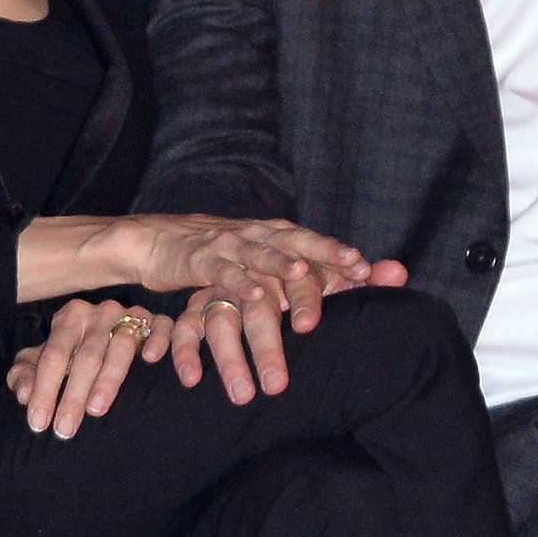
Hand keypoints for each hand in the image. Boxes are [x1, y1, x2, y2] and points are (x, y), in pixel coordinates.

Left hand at [6, 297, 171, 438]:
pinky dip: (157, 341)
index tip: (39, 423)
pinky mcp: (159, 322)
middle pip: (86, 355)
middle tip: (65, 429)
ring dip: (108, 379)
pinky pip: (162, 328)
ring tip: (96, 410)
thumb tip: (24, 394)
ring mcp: (132, 315)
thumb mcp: (45, 363)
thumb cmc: (75, 355)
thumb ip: (26, 374)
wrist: (113, 339)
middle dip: (73, 395)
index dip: (45, 389)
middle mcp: (102, 312)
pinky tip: (149, 360)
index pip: (54, 354)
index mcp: (71, 317)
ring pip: (121, 346)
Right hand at [19, 211, 379, 314]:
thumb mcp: (263, 268)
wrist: (159, 242)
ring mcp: (232, 246)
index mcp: (277, 236)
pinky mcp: (203, 260)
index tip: (378, 272)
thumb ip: (309, 277)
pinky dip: (239, 288)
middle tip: (356, 277)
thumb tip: (361, 283)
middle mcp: (259, 236)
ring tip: (305, 289)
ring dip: (284, 274)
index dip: (347, 257)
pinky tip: (253, 300)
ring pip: (263, 263)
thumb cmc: (221, 261)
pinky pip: (224, 276)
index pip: (319, 245)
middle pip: (300, 249)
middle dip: (327, 266)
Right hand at [169, 258, 409, 404]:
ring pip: (229, 313)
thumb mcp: (304, 265)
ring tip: (250, 390)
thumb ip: (350, 273)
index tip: (359, 272)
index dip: (333, 260)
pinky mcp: (189, 289)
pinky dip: (188, 346)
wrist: (187, 237)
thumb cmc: (260, 262)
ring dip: (236, 354)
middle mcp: (254, 251)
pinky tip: (195, 377)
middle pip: (271, 289)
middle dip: (283, 325)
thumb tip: (399, 273)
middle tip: (295, 358)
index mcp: (285, 245)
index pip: (312, 252)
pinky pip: (188, 318)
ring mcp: (220, 268)